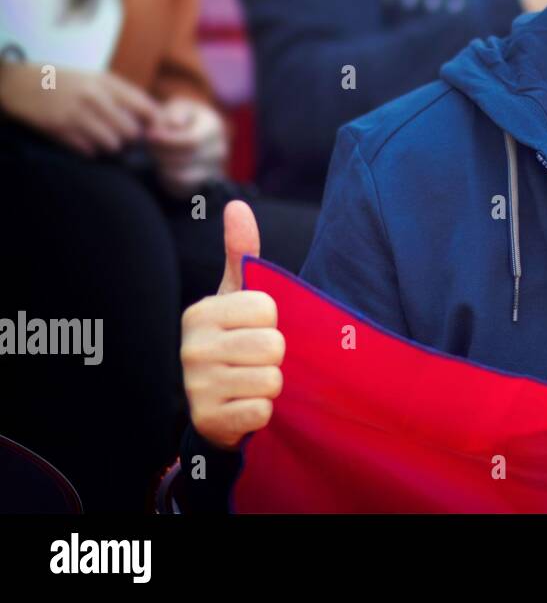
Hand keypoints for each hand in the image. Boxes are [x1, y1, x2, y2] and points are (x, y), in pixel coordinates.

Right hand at [0, 63, 156, 154]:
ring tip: (102, 139)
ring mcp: (76, 113)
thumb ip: (123, 95)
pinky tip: (83, 140)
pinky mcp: (60, 129)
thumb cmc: (65, 82)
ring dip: (110, 146)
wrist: (20, 83)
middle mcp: (94, 96)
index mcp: (106, 82)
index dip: (154, 123)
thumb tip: (154, 117)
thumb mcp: (95, 79)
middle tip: (123, 138)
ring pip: (112, 145)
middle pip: (132, 132)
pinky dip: (90, 150)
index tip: (152, 130)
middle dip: (130, 139)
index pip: (146, 107)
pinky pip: (89, 150)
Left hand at [146, 96, 227, 196]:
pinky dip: (166, 177)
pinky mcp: (203, 183)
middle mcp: (219, 149)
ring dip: (162, 165)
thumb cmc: (178, 117)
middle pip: (187, 159)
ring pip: (183, 175)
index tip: (149, 135)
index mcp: (214, 126)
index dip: (167, 141)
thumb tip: (175, 124)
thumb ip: (173, 114)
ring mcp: (215, 169)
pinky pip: (181, 186)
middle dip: (162, 153)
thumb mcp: (175, 108)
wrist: (188, 133)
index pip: (192, 142)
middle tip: (148, 145)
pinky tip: (161, 165)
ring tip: (154, 153)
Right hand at [181, 201, 283, 449]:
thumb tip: (237, 205)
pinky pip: (262, 410)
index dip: (272, 321)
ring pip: (271, 379)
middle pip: (272, 345)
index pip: (266, 308)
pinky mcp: (209, 420)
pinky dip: (262, 411)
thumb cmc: (233, 340)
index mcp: (200, 313)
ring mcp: (197, 386)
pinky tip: (244, 406)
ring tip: (250, 381)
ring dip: (271, 384)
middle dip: (275, 356)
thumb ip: (240, 253)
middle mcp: (192, 348)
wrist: (214, 407)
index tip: (253, 329)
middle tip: (255, 360)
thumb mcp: (236, 297)